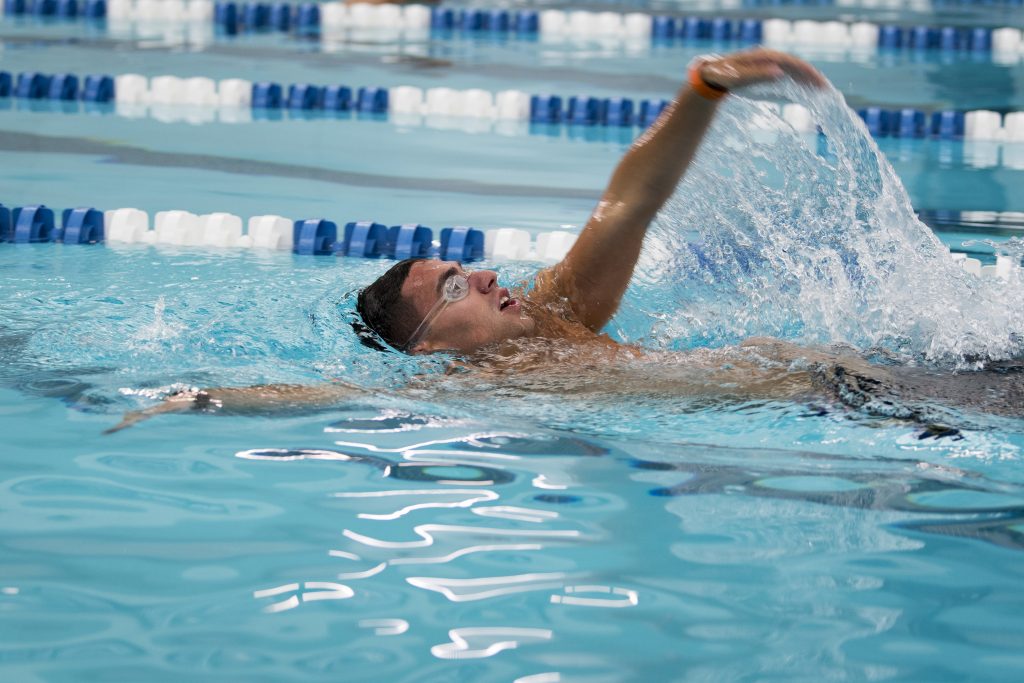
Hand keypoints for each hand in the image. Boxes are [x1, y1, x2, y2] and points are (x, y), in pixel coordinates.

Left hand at [697, 48, 826, 91]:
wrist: (713, 75)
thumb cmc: (724, 75)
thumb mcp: (737, 77)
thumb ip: (757, 75)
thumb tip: (779, 72)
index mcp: (766, 57)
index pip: (793, 63)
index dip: (808, 72)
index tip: (820, 82)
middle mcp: (771, 60)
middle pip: (797, 67)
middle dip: (813, 78)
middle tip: (827, 91)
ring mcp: (771, 67)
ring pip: (794, 73)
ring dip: (808, 82)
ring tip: (822, 93)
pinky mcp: (768, 75)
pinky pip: (787, 79)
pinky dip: (798, 86)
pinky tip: (806, 95)